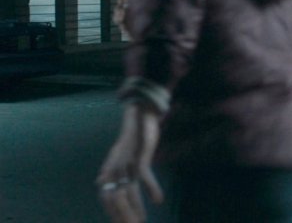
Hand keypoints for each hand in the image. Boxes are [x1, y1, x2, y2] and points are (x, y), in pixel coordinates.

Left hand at [97, 104, 163, 222]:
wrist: (138, 114)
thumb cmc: (130, 136)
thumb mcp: (117, 154)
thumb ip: (109, 169)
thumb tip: (98, 182)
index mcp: (108, 170)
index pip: (106, 198)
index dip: (112, 213)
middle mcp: (113, 169)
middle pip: (115, 199)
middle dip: (122, 216)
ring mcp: (125, 163)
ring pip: (128, 192)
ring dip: (135, 209)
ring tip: (142, 221)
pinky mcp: (139, 156)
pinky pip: (144, 177)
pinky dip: (151, 189)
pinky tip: (158, 200)